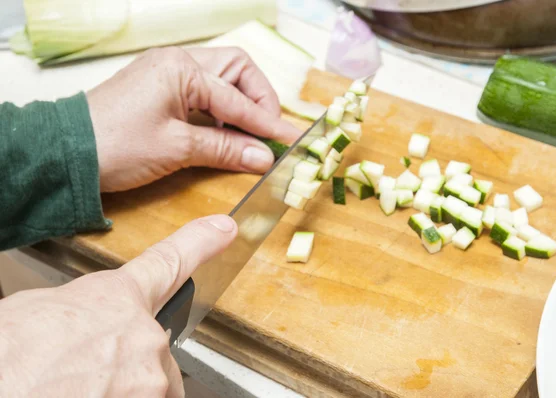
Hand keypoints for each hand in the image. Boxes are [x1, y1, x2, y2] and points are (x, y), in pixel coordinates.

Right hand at [0, 214, 236, 396]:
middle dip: (121, 360)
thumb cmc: (9, 357)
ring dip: (121, 389)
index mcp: (115, 297)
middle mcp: (144, 334)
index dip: (200, 242)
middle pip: (151, 346)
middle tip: (78, 373)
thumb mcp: (33, 313)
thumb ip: (79, 312)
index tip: (224, 230)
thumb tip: (81, 323)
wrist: (2, 389)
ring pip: (149, 385)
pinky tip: (85, 396)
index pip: (168, 262)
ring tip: (75, 389)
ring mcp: (150, 375)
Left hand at [87, 47, 301, 192]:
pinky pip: (203, 93)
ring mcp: (168, 74)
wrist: (66, 154)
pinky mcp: (161, 90)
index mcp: (182, 69)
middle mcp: (177, 62)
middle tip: (267, 132)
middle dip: (258, 99)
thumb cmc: (117, 146)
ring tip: (248, 136)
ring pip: (222, 80)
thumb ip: (225, 149)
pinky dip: (220, 111)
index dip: (266, 123)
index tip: (289, 141)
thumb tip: (264, 158)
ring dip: (240, 105)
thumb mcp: (178, 148)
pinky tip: (225, 133)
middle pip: (236, 71)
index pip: (238, 98)